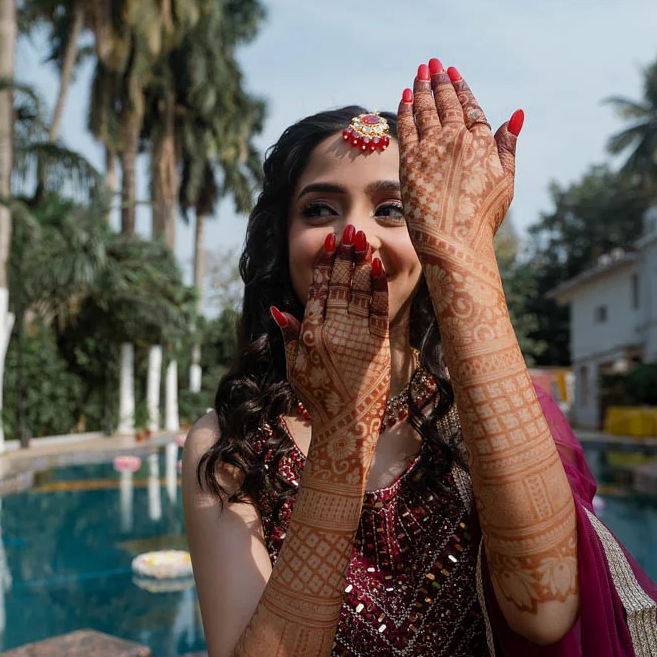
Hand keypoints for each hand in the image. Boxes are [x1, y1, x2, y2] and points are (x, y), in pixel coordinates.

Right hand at [271, 228, 389, 472]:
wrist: (345, 426)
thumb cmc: (318, 399)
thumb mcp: (295, 369)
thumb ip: (289, 337)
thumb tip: (278, 309)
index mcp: (312, 336)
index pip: (318, 291)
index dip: (324, 265)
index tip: (329, 242)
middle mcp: (334, 333)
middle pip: (340, 285)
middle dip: (345, 255)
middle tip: (349, 229)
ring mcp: (357, 338)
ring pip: (359, 292)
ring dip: (361, 262)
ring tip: (363, 238)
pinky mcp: (377, 346)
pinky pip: (378, 310)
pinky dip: (377, 287)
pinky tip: (377, 268)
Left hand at [397, 58, 522, 257]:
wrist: (455, 242)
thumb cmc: (483, 217)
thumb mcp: (506, 180)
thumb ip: (508, 146)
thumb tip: (516, 114)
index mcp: (483, 143)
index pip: (470, 107)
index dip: (461, 88)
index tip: (454, 72)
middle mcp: (457, 140)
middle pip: (446, 103)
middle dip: (438, 80)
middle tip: (433, 63)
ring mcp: (432, 149)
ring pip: (425, 110)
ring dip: (421, 88)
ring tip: (419, 72)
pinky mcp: (410, 161)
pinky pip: (406, 127)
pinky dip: (405, 109)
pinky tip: (403, 96)